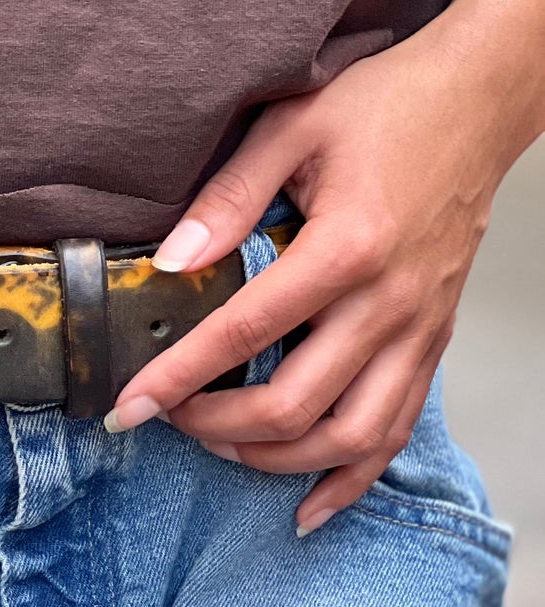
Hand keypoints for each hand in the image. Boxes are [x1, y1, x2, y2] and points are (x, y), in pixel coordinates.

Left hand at [106, 20, 519, 532]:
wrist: (479, 101)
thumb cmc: (386, 107)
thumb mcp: (292, 126)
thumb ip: (226, 199)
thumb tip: (170, 265)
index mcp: (346, 248)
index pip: (243, 334)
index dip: (176, 379)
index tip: (128, 408)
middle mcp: (388, 303)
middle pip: (294, 407)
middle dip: (215, 426)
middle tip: (169, 417)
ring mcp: (416, 331)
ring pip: (349, 439)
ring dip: (275, 460)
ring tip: (221, 446)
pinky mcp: (432, 344)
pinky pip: (395, 432)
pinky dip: (349, 479)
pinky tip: (306, 504)